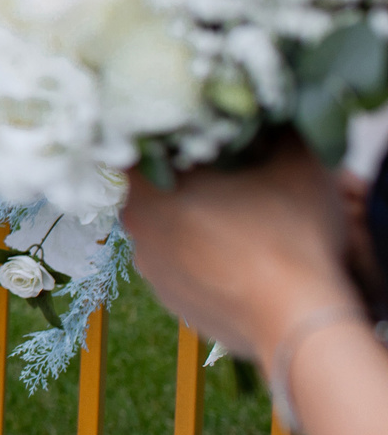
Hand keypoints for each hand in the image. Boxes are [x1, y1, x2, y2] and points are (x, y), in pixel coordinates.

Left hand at [123, 138, 359, 362]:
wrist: (298, 321)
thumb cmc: (291, 234)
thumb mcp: (294, 162)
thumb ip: (272, 129)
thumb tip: (265, 113)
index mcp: (146, 187)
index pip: (136, 144)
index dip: (165, 132)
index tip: (193, 130)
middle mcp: (135, 227)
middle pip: (152, 187)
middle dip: (182, 177)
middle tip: (226, 172)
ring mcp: (150, 268)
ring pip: (166, 228)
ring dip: (192, 219)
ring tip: (239, 218)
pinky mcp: (171, 300)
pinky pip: (180, 264)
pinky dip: (201, 256)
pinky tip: (238, 255)